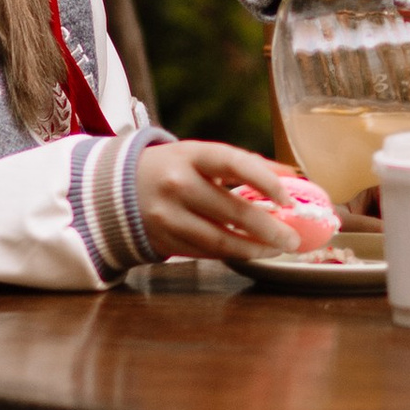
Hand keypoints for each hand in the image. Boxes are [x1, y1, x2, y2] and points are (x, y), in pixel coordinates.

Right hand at [136, 141, 304, 261]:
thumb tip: (292, 176)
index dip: (266, 182)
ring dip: (255, 249)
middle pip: (232, 211)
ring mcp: (167, 215)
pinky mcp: (162, 240)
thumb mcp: (203, 155)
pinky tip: (250, 251)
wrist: (116, 188)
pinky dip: (232, 254)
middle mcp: (177, 184)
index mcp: (192, 155)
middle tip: (293, 239)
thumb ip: (245, 164)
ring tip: (277, 249)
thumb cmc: (174, 168)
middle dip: (270, 229)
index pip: (235, 164)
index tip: (289, 200)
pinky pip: (205, 253)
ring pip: (220, 241)